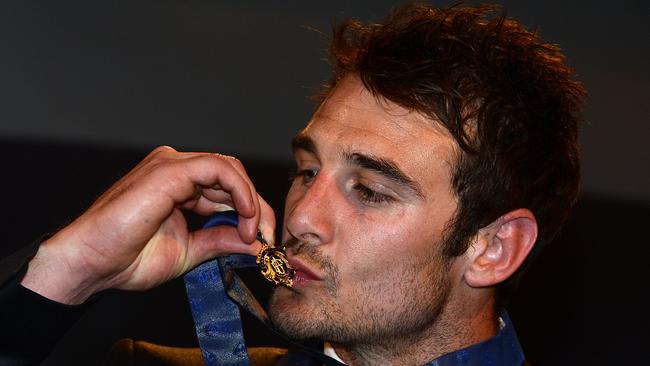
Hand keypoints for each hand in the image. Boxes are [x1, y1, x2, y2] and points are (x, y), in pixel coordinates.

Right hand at [21, 146, 274, 303]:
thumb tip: (255, 243)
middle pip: (233, 176)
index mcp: (179, 185)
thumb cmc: (126, 258)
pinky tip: (245, 218)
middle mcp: (176, 169)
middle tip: (267, 237)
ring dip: (251, 201)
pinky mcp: (169, 170)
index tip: (262, 240)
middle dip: (257, 207)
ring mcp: (171, 165)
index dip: (251, 212)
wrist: (90, 263)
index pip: (228, 187)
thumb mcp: (189, 251)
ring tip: (253, 233)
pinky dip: (240, 192)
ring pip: (230, 168)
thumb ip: (221, 241)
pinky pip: (219, 169)